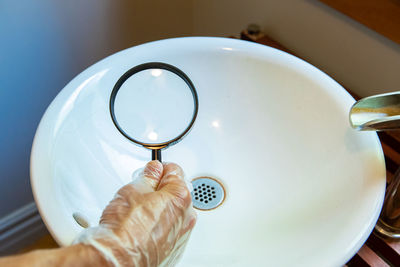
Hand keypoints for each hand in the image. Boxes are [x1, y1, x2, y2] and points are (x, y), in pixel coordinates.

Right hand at [75, 161, 196, 266]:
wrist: (118, 258)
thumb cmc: (125, 227)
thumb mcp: (134, 189)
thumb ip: (149, 175)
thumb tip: (154, 170)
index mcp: (180, 196)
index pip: (175, 171)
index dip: (160, 169)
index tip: (152, 171)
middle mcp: (186, 216)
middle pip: (177, 193)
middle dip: (161, 190)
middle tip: (142, 192)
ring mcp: (181, 234)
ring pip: (174, 213)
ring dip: (162, 209)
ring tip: (139, 213)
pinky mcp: (174, 249)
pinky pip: (170, 231)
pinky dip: (161, 227)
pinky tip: (144, 228)